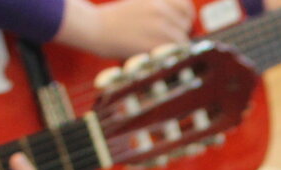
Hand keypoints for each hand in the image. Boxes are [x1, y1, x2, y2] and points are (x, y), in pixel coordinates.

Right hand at [57, 0, 194, 58]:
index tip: (182, 23)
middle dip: (180, 32)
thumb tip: (184, 22)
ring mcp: (160, 24)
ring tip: (157, 46)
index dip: (186, 15)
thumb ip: (160, 9)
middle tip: (165, 39)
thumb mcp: (139, 4)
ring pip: (182, 38)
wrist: (94, 28)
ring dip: (174, 45)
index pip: (185, 5)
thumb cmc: (114, 20)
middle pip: (186, 23)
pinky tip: (155, 52)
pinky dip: (169, 53)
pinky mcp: (157, 40)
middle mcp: (160, 8)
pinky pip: (176, 50)